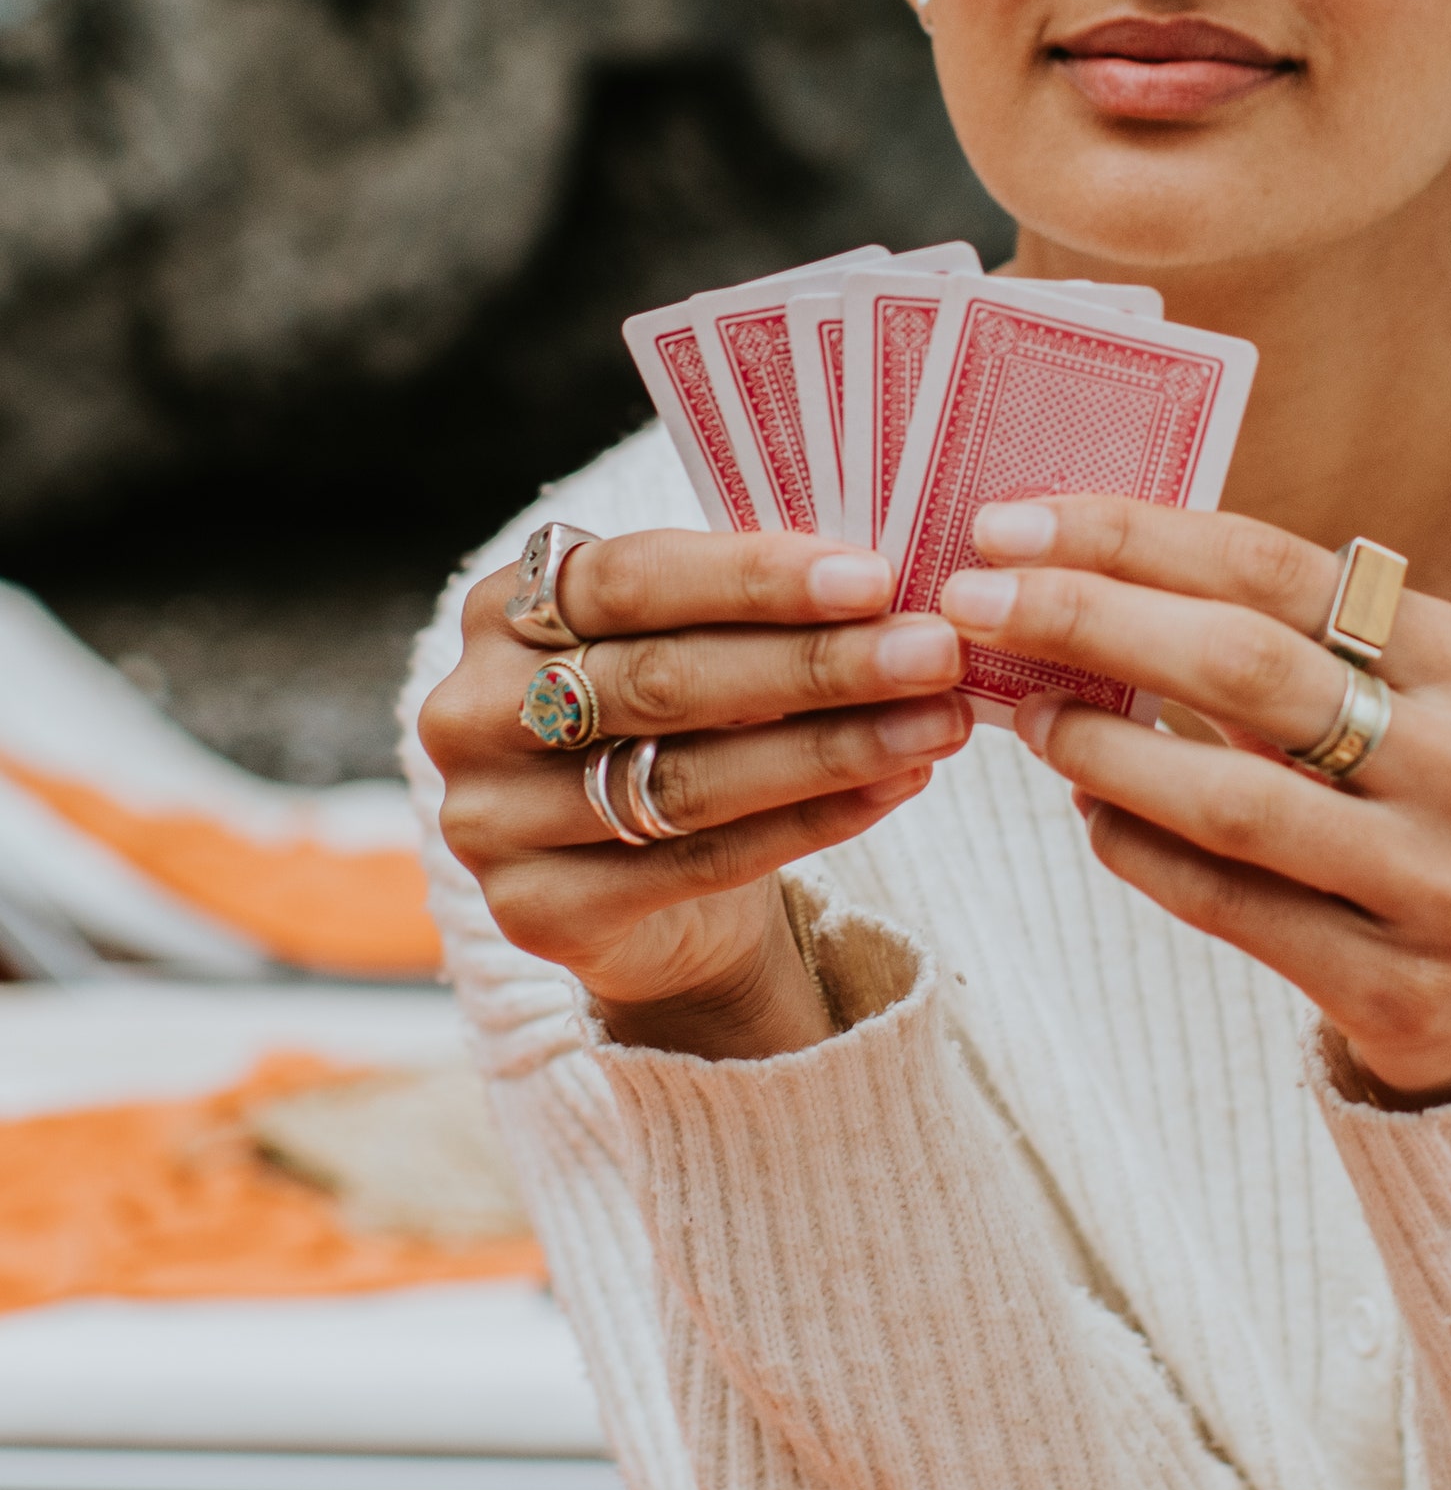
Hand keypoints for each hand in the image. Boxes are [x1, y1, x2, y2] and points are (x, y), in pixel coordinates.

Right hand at [418, 531, 969, 1055]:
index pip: (631, 578)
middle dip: (816, 663)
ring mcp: (491, 818)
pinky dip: (812, 822)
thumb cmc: (677, 726)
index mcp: (504, 610)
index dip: (754, 577)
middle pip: (664, 681)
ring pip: (688, 778)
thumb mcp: (691, 643)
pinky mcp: (536, 912)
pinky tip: (894, 787)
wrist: (641, 893)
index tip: (875, 577)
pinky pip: (699, 861)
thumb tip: (886, 578)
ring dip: (834, 747)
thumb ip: (746, 607)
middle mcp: (472, 710)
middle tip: (934, 651)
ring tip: (939, 722)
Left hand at [940, 500, 1450, 1101]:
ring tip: (1025, 715)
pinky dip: (1143, 853)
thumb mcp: (1403, 709)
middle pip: (1247, 667)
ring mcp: (1439, 881)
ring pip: (1235, 800)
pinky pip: (1235, 908)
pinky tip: (1088, 815)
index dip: (1133, 538)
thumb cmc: (1422, 813)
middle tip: (974, 600)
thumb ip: (1279, 646)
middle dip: (1091, 619)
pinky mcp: (1398, 985)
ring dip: (1105, 747)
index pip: (1275, 570)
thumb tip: (1080, 575)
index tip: (1009, 523)